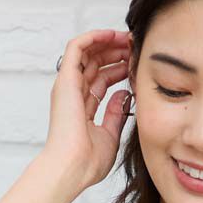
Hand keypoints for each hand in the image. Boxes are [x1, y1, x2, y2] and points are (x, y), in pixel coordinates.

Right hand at [44, 27, 133, 191]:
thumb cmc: (88, 162)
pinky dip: (93, 37)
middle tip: (135, 47)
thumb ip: (116, 113)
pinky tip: (112, 34)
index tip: (137, 65)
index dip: (119, 69)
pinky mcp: (65, 79)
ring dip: (107, 42)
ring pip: (87, 52)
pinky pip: (77, 47)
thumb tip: (123, 93)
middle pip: (95, 64)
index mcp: (82, 109)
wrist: (72, 167)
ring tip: (128, 38)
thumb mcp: (110, 135)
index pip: (101, 81)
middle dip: (116, 52)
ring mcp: (68, 86)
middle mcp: (73, 94)